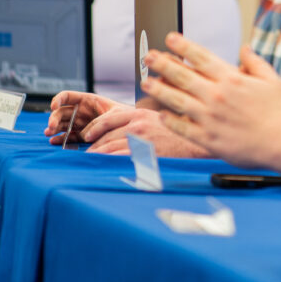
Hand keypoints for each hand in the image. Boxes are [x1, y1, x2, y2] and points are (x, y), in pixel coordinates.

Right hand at [44, 91, 123, 144]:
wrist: (130, 126)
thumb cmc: (125, 115)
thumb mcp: (114, 114)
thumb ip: (99, 122)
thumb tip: (85, 134)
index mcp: (88, 100)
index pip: (68, 96)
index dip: (59, 99)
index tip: (54, 106)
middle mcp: (81, 111)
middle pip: (61, 112)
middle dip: (54, 118)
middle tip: (51, 127)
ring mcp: (79, 123)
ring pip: (62, 124)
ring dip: (53, 128)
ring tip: (49, 134)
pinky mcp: (81, 134)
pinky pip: (68, 136)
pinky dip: (60, 138)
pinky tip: (54, 141)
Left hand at [80, 106, 209, 156]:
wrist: (195, 145)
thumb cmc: (178, 134)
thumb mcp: (158, 119)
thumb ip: (139, 120)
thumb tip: (121, 129)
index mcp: (140, 113)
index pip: (108, 118)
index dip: (94, 128)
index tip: (87, 135)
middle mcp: (137, 125)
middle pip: (105, 135)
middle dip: (93, 145)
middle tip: (86, 153)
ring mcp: (138, 140)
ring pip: (107, 148)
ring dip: (96, 156)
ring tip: (90, 161)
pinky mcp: (140, 156)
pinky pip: (115, 160)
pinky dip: (105, 163)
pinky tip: (101, 167)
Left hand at [141, 34, 280, 167]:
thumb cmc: (280, 110)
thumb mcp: (272, 80)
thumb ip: (254, 63)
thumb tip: (243, 49)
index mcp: (232, 79)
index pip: (201, 57)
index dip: (183, 46)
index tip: (170, 38)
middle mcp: (217, 95)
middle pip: (182, 76)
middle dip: (162, 63)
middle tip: (149, 56)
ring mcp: (210, 118)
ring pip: (176, 100)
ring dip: (159, 89)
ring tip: (146, 82)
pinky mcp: (207, 138)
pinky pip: (182, 127)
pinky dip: (170, 119)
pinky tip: (162, 113)